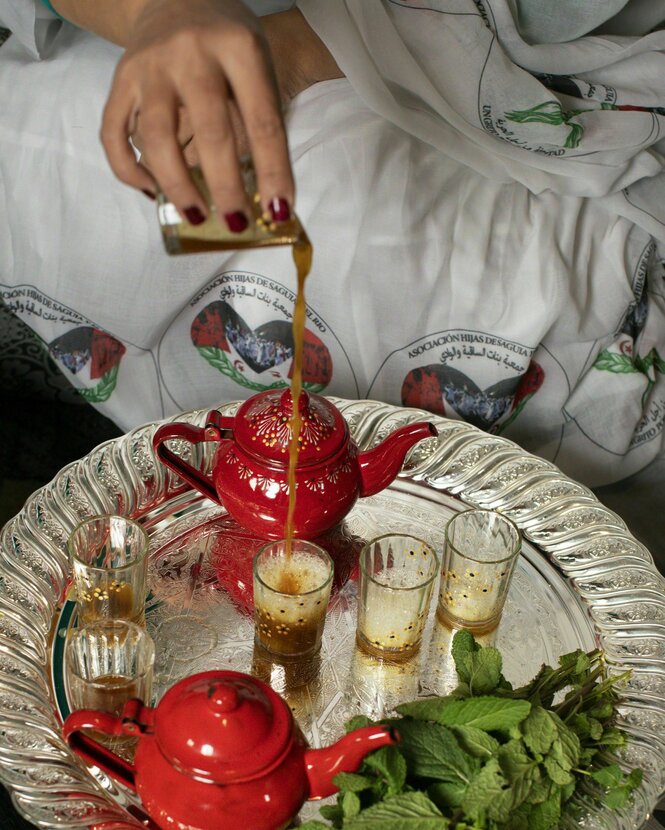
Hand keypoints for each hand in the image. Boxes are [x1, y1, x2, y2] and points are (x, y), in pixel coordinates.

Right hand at [101, 0, 292, 229]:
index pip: (263, 122)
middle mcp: (191, 53)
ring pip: (156, 138)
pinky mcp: (120, 80)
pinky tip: (153, 191)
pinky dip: (130, 171)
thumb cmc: (227, 43)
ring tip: (195, 215)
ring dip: (177, 185)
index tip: (277, 213)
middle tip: (235, 223)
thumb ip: (258, 120)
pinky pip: (114, 134)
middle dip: (226, 187)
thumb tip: (263, 195)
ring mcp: (150, 66)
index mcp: (239, 48)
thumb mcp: (257, 65)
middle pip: (210, 131)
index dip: (273, 173)